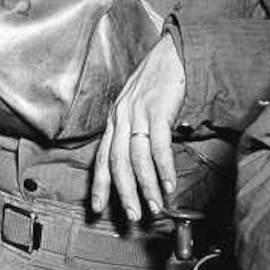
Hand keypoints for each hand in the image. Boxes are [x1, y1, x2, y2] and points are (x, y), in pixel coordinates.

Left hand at [91, 33, 185, 220]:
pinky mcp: (157, 110)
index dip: (100, 184)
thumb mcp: (138, 107)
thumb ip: (134, 131)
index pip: (102, 157)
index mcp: (114, 119)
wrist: (172, 53)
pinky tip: (169, 184)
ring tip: (155, 206)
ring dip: (146, 186)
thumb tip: (140, 163)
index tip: (97, 207)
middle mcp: (121, 117)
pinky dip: (164, 168)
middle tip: (133, 215)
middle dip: (124, 192)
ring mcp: (137, 113)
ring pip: (136, 158)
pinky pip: (157, 145)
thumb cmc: (157, 82)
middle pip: (117, 162)